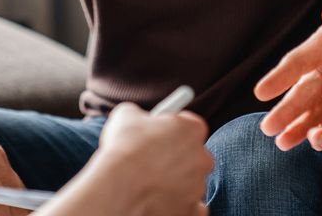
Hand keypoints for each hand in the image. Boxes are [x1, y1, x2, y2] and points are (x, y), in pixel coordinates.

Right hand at [47, 103, 210, 215]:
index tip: (161, 132)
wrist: (119, 188)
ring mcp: (198, 186)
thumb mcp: (126, 116)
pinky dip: (180, 204)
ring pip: (190, 181)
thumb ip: (139, 115)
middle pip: (193, 154)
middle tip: (154, 159)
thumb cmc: (124, 149)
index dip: (173, 128)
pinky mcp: (192, 210)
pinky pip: (192, 207)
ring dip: (175, 181)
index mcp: (191, 129)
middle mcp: (202, 158)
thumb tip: (136, 118)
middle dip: (177, 156)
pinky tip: (160, 200)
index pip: (190, 124)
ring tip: (148, 182)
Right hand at [254, 6, 321, 149]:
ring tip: (282, 144)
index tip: (261, 93)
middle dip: (285, 111)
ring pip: (311, 113)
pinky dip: (321, 134)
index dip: (280, 77)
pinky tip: (313, 145)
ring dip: (297, 128)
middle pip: (301, 93)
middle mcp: (321, 72)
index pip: (297, 62)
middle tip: (267, 128)